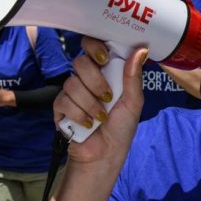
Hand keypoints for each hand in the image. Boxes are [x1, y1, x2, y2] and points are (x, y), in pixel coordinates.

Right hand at [53, 37, 146, 166]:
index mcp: (104, 72)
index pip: (91, 46)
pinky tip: (88, 124)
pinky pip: (64, 101)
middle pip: (80, 62)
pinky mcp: (60, 108)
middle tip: (107, 97)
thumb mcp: (133, 102)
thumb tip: (141, 50)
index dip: (94, 46)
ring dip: (90, 104)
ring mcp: (71, 92)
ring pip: (72, 83)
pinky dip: (79, 114)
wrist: (106, 155)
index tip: (104, 58)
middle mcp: (85, 79)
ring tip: (101, 117)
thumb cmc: (121, 128)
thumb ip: (134, 76)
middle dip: (95, 81)